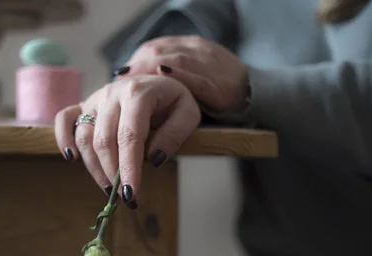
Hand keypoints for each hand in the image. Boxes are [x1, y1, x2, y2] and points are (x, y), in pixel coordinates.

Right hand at [55, 75, 200, 207]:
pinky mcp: (84, 104)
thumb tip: (153, 159)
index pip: (129, 135)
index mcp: (138, 93)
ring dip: (94, 167)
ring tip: (110, 188)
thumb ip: (174, 134)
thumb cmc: (173, 100)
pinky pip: (65, 119)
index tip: (132, 193)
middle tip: (126, 197)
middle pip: (104, 140)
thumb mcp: (188, 113)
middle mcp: (111, 93)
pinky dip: (64, 139)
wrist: (160, 78)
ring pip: (84, 137)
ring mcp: (95, 98)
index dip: (129, 167)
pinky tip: (72, 158)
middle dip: (113, 173)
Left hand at [115, 35, 248, 111]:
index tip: (120, 75)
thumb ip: (167, 76)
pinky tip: (164, 76)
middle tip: (120, 81)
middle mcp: (196, 50)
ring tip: (133, 82)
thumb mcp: (189, 74)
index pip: (154, 47)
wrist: (252, 91)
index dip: (135, 61)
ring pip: (176, 60)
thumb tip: (135, 86)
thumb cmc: (214, 86)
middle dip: (138, 65)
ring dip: (151, 70)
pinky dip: (180, 76)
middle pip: (159, 51)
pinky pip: (198, 79)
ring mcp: (208, 65)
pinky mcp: (218, 85)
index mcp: (187, 47)